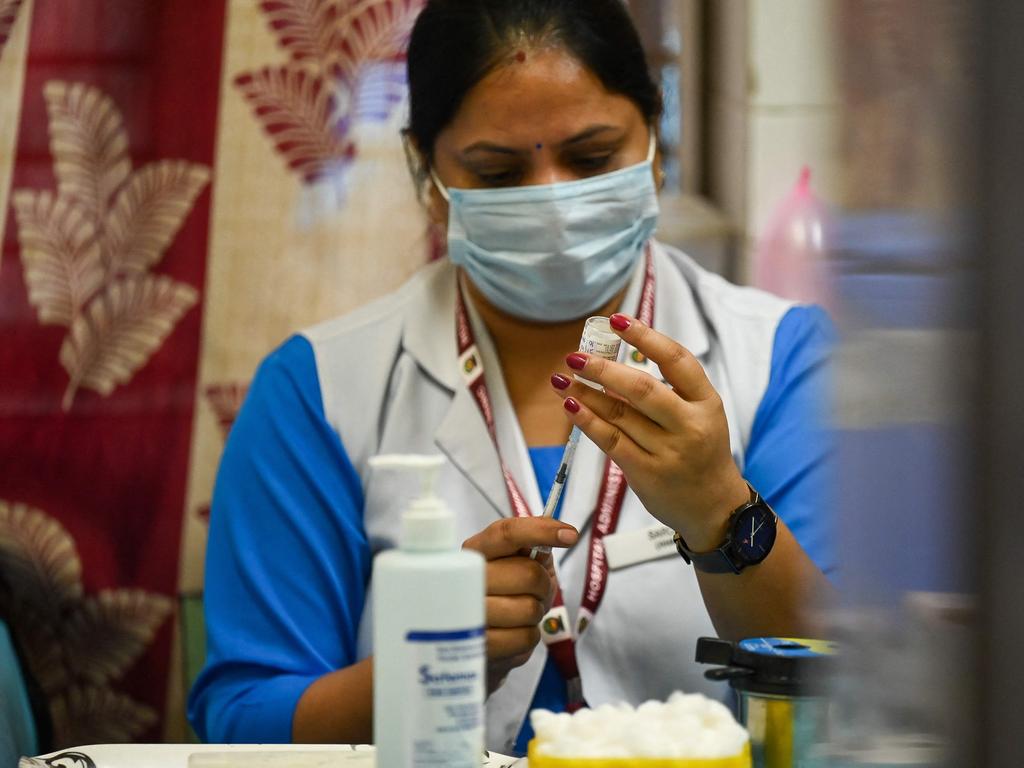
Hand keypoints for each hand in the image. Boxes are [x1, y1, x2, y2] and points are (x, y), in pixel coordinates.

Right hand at [462, 517, 578, 692]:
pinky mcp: (479, 646)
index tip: (570, 535)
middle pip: (528, 573)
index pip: (507, 533)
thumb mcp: (520, 562)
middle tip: (534, 591)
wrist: (480, 638)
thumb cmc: (504, 592)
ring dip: (535, 612)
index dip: (541, 531)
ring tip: (519, 613)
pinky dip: (528, 635)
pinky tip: (512, 632)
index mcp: (475, 551)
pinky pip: (526, 637)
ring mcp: (468, 614)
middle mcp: (466, 578)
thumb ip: (536, 546)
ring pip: (529, 608)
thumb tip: (562, 534)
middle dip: (543, 584)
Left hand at [549, 313, 748, 550]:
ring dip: (587, 393)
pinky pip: (611, 441)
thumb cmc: (701, 452)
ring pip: (620, 414)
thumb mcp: (701, 416)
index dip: (645, 337)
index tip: (617, 321)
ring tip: (562, 378)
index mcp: (707, 402)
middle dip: (603, 369)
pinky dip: (587, 421)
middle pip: (642, 388)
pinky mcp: (647, 473)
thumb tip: (613, 362)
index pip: (676, 360)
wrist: (714, 507)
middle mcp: (690, 425)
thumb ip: (669, 391)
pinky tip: (571, 405)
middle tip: (575, 356)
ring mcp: (669, 451)